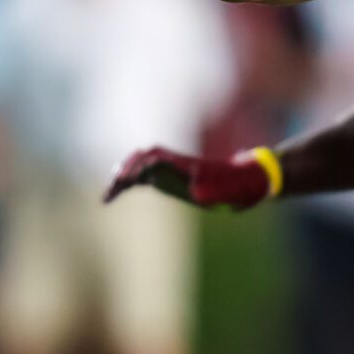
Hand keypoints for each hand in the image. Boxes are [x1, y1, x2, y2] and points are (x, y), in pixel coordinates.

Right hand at [105, 145, 272, 209]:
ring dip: (121, 177)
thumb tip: (197, 190)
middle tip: (111, 190)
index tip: (128, 178)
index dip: (139, 164)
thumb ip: (214, 189)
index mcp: (186, 164)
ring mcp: (169, 170)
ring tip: (107, 197)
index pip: (155, 157)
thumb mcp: (228, 189)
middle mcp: (174, 163)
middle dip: (125, 171)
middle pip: (142, 159)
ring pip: (138, 167)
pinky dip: (125, 184)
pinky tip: (112, 196)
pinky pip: (141, 177)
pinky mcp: (167, 179)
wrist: (246, 180)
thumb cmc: (238, 184)